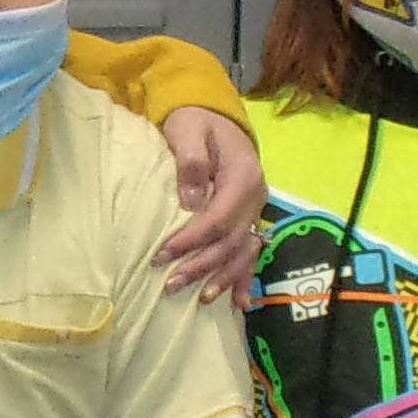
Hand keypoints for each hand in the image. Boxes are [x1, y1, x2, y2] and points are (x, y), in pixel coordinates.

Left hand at [153, 107, 265, 298]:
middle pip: (230, 241)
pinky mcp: (247, 217)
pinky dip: (243, 277)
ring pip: (241, 252)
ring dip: (221, 277)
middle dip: (201, 265)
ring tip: (201, 300)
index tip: (162, 254)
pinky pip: (248, 252)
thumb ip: (192, 163)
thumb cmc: (195, 121)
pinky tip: (238, 304)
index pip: (218, 218)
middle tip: (170, 284)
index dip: (192, 240)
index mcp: (244, 176)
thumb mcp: (189, 130)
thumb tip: (192, 200)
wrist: (213, 114)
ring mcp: (254, 210)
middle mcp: (255, 197)